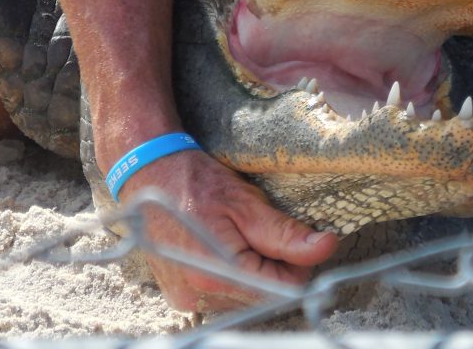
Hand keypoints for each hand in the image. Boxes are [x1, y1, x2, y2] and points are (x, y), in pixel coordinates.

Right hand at [117, 149, 338, 311]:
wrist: (147, 174)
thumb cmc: (195, 182)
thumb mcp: (246, 202)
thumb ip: (286, 233)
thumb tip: (326, 247)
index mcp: (217, 273)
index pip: (282, 290)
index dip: (298, 265)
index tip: (294, 239)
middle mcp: (199, 294)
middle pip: (262, 295)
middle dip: (274, 266)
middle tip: (262, 229)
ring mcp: (186, 298)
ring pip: (244, 296)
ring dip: (253, 271)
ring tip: (238, 234)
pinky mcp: (180, 295)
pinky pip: (222, 294)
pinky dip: (232, 274)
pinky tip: (223, 246)